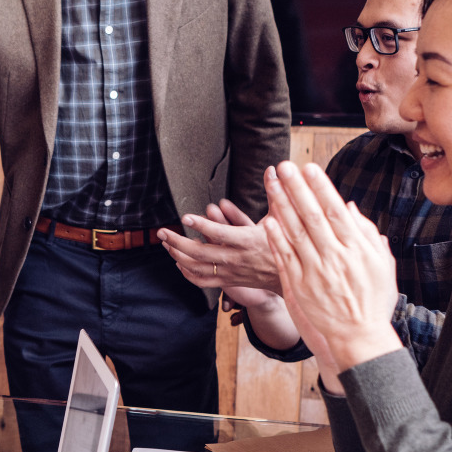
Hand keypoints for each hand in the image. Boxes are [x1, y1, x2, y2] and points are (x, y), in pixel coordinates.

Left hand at [158, 199, 281, 293]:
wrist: (289, 278)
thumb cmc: (285, 244)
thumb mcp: (282, 217)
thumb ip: (275, 193)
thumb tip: (273, 170)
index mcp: (248, 241)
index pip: (220, 233)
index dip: (202, 225)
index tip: (185, 216)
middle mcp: (236, 258)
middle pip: (200, 253)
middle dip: (177, 242)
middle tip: (162, 231)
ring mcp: (230, 272)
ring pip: (197, 267)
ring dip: (178, 255)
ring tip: (165, 243)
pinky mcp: (228, 281)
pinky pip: (203, 281)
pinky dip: (187, 273)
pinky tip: (179, 262)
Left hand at [262, 161, 401, 374]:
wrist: (357, 338)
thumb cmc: (372, 301)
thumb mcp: (382, 266)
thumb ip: (367, 234)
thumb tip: (350, 207)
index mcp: (355, 249)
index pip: (335, 211)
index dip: (320, 188)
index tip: (309, 168)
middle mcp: (334, 257)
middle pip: (311, 216)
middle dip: (297, 189)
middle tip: (285, 167)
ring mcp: (313, 272)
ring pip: (294, 232)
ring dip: (281, 206)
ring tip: (272, 185)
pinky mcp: (298, 286)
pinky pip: (284, 257)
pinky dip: (276, 238)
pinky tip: (267, 219)